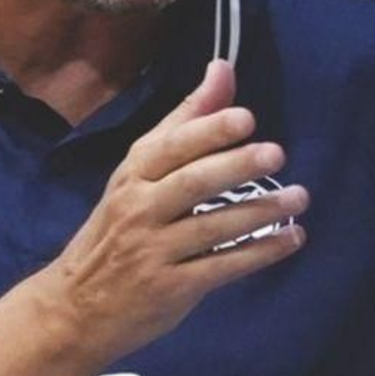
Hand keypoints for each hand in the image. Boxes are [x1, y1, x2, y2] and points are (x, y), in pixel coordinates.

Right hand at [37, 59, 308, 355]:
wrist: (75, 307)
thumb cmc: (117, 228)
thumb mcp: (139, 173)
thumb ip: (185, 122)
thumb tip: (222, 68)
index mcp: (133, 174)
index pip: (171, 146)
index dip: (209, 131)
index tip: (247, 118)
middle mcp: (140, 208)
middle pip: (192, 182)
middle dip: (236, 166)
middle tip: (277, 153)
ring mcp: (153, 251)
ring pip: (212, 226)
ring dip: (260, 210)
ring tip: (299, 197)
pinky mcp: (170, 288)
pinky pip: (221, 267)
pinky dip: (259, 252)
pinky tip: (291, 238)